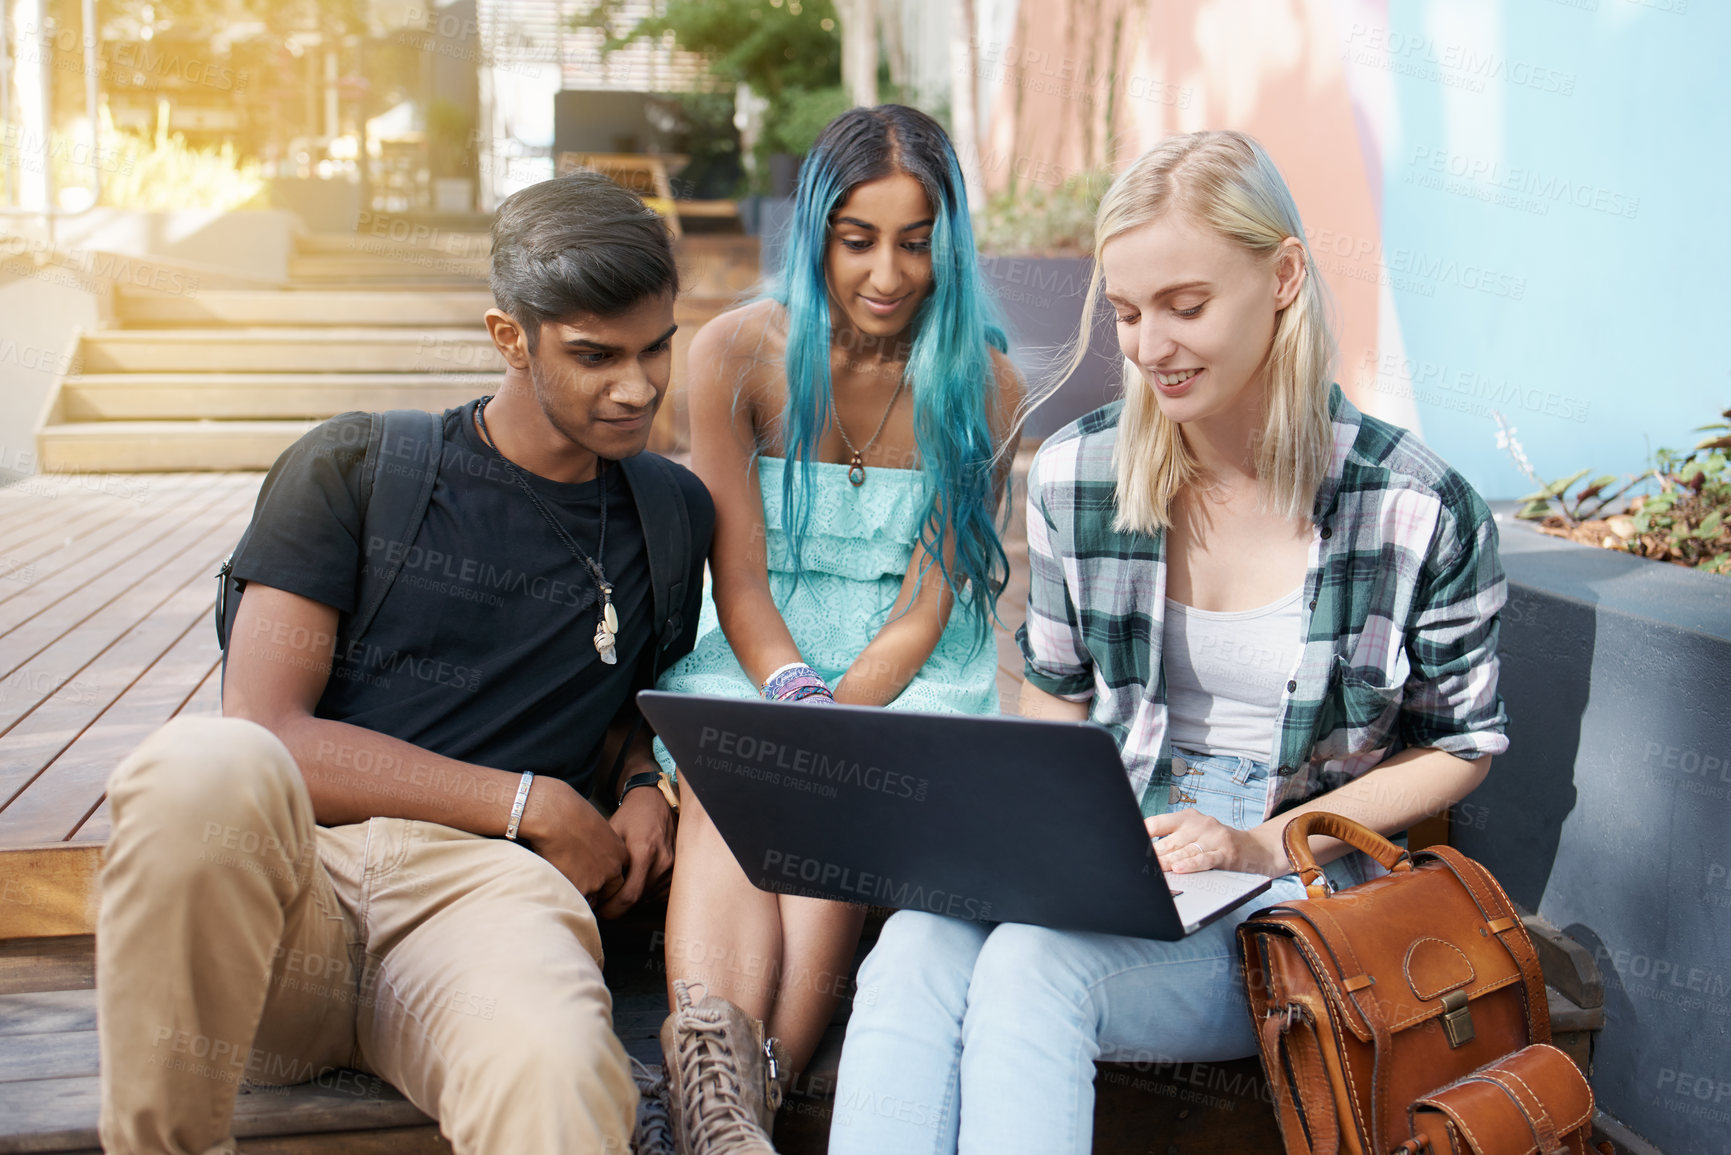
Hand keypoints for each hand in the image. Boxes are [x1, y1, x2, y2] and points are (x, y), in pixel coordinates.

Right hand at [518, 776, 628, 908]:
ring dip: (580, 894)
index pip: (618, 877)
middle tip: (580, 886)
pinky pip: (573, 900)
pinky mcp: (579, 889)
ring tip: (563, 881)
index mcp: (619, 854)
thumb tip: (590, 857)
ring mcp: (597, 881)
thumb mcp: (596, 829)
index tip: (592, 879)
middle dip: (597, 893)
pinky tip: (554, 881)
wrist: (553, 815)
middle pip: (609, 892)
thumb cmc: (569, 814)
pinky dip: (564, 894)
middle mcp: (612, 869)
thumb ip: (599, 848)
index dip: (604, 880)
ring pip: (590, 898)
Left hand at [602, 778, 676, 917]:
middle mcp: (662, 862)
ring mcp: (672, 867)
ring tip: (620, 884)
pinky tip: (637, 879)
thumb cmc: (632, 816)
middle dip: (619, 905)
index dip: (612, 909)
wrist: (656, 802)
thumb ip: (603, 861)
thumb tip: (589, 887)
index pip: (629, 896)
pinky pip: (658, 893)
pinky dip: (646, 892)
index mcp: (644, 852)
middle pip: (638, 900)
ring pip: (648, 897)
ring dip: (633, 897)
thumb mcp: (612, 833)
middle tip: (603, 901)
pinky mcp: (676, 870)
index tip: (600, 911)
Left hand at [1145, 809, 1283, 876]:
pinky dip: (1191, 865)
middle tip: (1136, 865)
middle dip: (1152, 856)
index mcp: (1187, 817)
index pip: (1157, 823)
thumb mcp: (1195, 834)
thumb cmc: (1216, 843)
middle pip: (1168, 842)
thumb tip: (1144, 854)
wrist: (1255, 848)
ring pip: (1183, 851)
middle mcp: (1199, 824)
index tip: (1127, 844)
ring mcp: (1213, 837)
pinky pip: (1205, 859)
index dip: (1141, 834)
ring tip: (1151, 870)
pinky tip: (1179, 869)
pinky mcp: (1225, 852)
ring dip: (1166, 862)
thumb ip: (1171, 840)